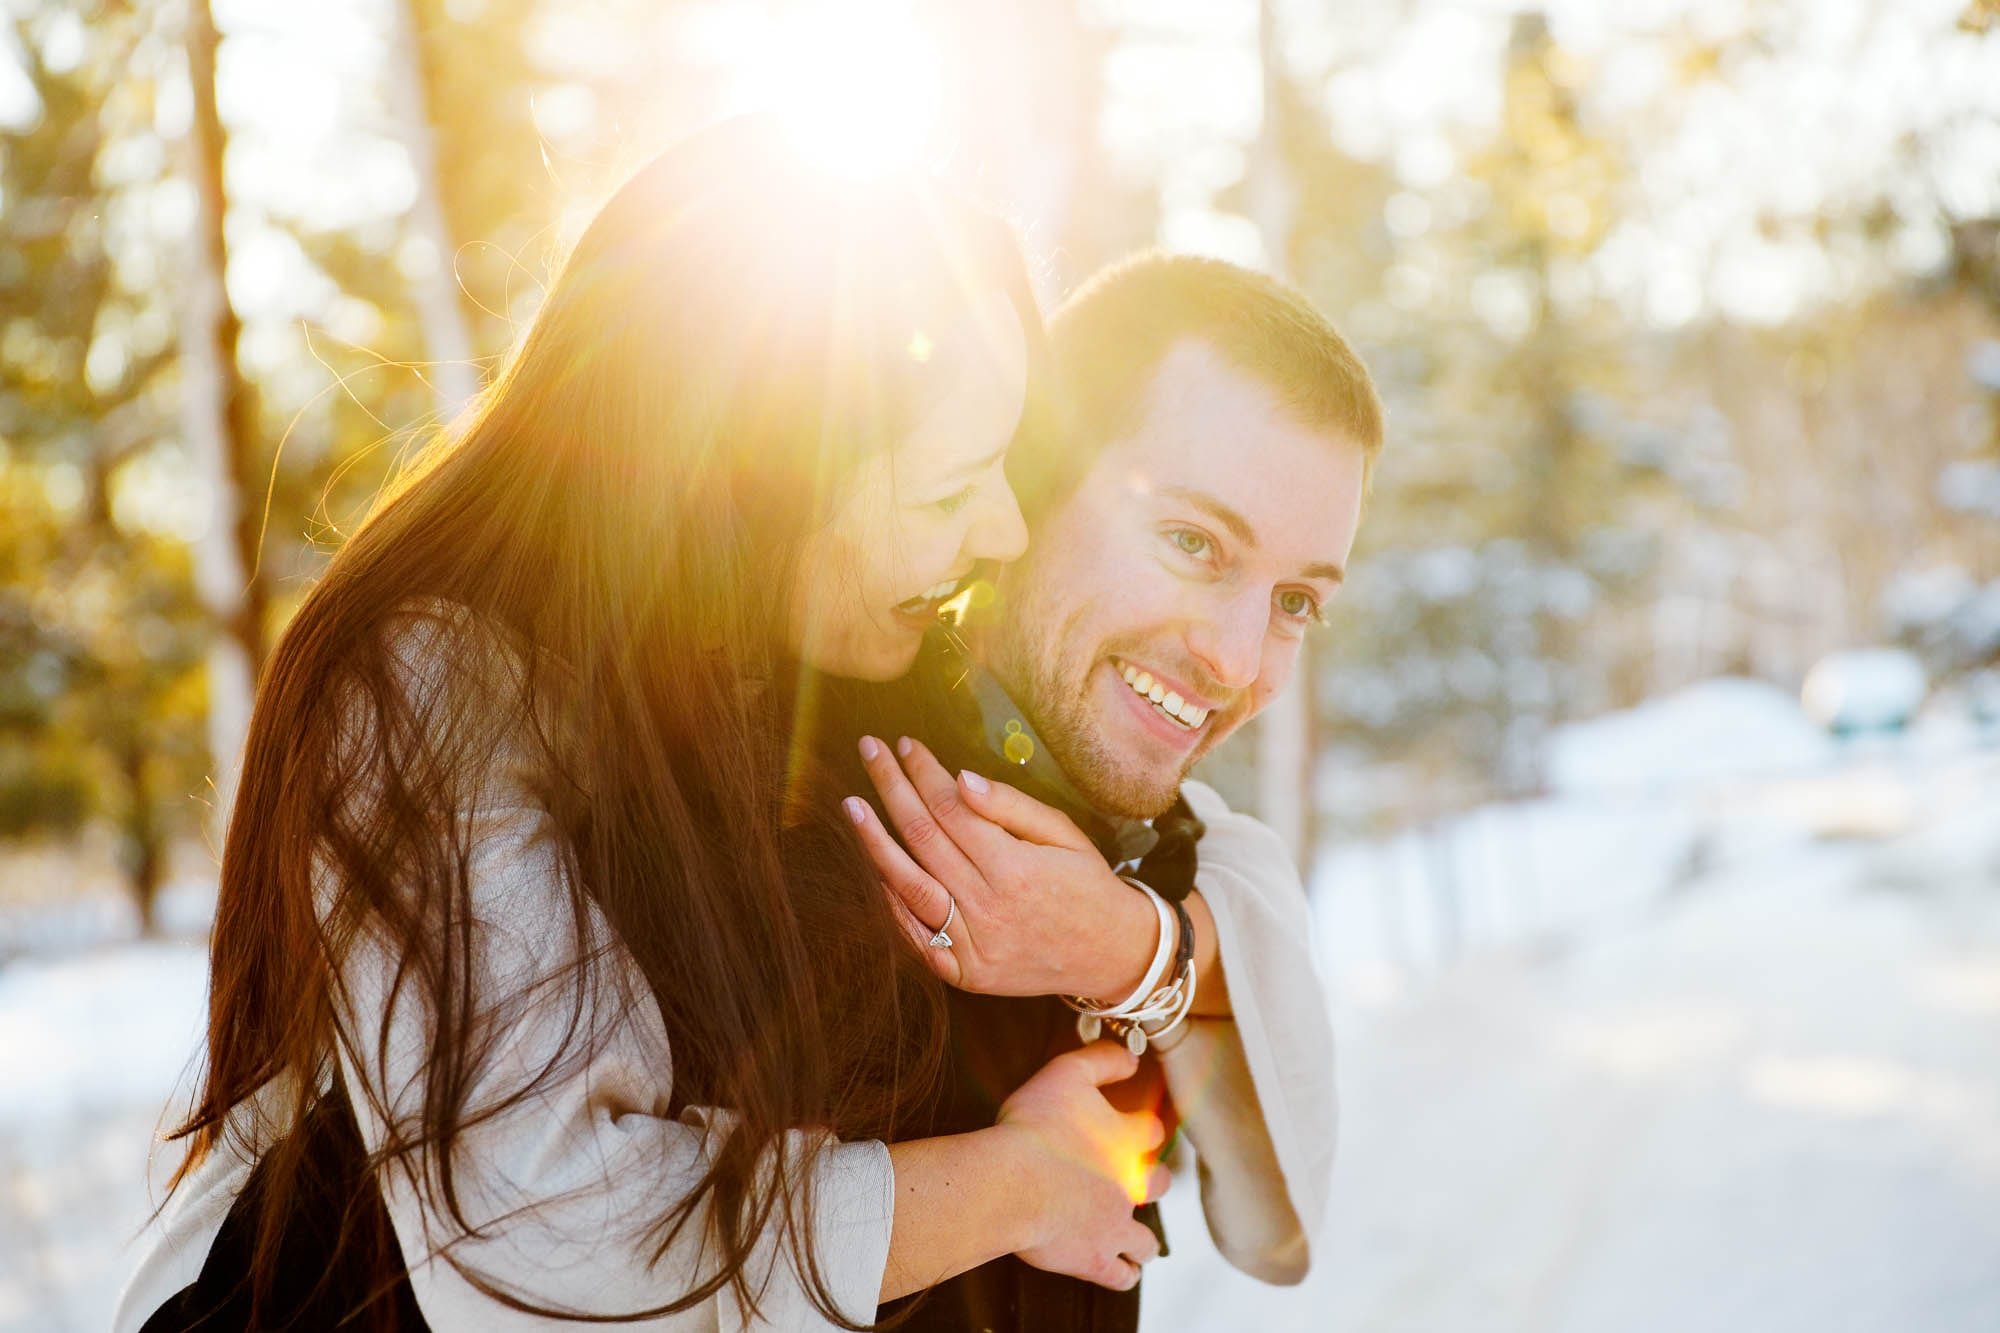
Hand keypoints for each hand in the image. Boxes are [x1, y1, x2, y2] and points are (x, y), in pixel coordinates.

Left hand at [844, 735, 1160, 999]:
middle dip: (892, 789)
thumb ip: (1011, 806)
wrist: (1111, 955)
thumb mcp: (1064, 834)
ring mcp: (973, 945)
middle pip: (923, 837)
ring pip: (909, 886)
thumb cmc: (1088, 885)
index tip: (905, 744)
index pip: (952, 807)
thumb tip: (960, 778)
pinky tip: (874, 870)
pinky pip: (914, 936)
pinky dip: (890, 903)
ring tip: (853, 806)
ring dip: (875, 843)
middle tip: (870, 752)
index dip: (924, 772)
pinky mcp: (964, 973)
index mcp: (1015, 868)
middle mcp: (988, 908)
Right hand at [995, 1042, 1170, 1289]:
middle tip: (1130, 1180)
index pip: (1153, 1132)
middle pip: (1160, 1185)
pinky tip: (1119, 1268)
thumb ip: (1101, 1061)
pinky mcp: (1095, 1259)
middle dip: (1149, 1182)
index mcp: (1128, 1141)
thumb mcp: (1065, 1073)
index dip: (1141, 1129)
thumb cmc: (1032, 1129)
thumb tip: (1131, 1060)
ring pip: (1148, 1241)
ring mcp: (1116, 1226)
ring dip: (1141, 1237)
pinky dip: (1123, 1272)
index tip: (1129, 1129)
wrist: (1009, 1182)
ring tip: (1128, 1234)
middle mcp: (1131, 1185)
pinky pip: (1123, 1275)